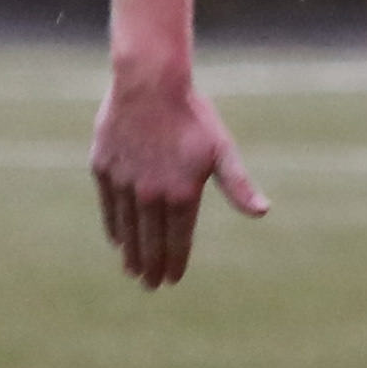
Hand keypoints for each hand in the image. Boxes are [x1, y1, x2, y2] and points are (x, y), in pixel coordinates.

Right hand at [91, 71, 269, 288]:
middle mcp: (150, 195)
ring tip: (131, 270)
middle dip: (150, 266)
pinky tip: (116, 239)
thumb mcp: (222, 149)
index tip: (172, 279)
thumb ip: (238, 185)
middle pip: (149, 241)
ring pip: (126, 229)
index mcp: (181, 194)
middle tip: (150, 284)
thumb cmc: (192, 115)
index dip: (175, 262)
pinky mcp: (103, 169)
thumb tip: (263, 212)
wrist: (149, 83)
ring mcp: (124, 184)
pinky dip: (113, 226)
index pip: (177, 241)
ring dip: (130, 253)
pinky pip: (109, 207)